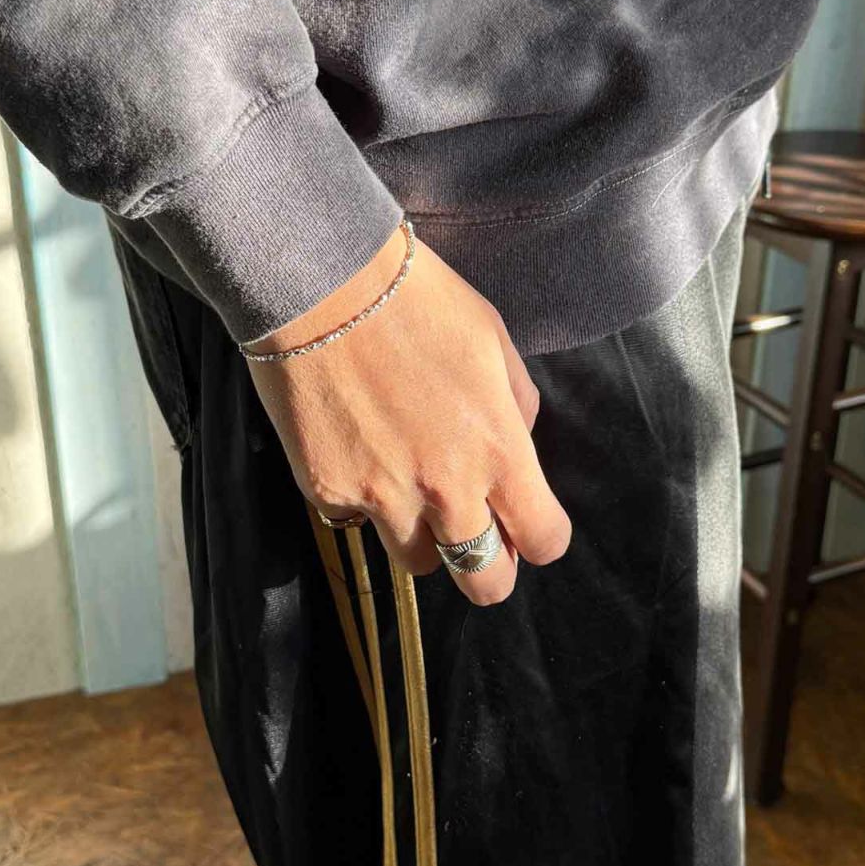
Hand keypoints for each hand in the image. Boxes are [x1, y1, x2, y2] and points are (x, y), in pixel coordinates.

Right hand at [242, 221, 571, 604]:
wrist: (322, 282)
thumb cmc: (416, 298)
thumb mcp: (492, 338)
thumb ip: (516, 404)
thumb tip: (517, 444)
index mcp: (498, 449)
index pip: (542, 538)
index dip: (539, 536)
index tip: (526, 522)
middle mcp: (446, 488)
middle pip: (484, 583)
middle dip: (489, 568)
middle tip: (475, 532)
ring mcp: (381, 497)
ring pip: (417, 564)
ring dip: (422, 534)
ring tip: (407, 478)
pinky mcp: (326, 492)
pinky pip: (356, 521)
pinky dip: (362, 498)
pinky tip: (357, 446)